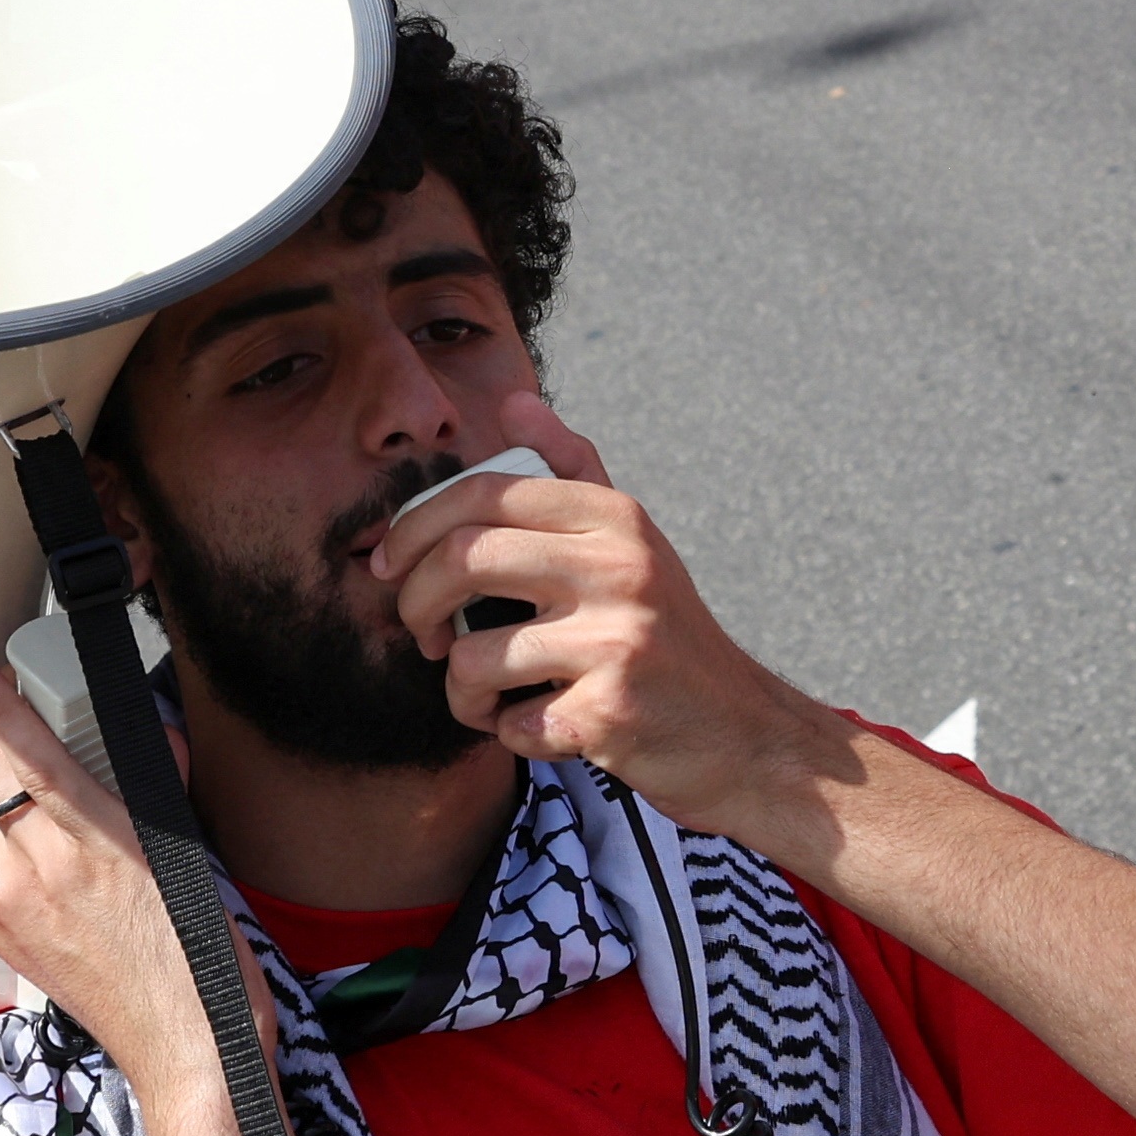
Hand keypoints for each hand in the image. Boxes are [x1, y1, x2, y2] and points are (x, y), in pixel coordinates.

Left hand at [0, 658, 249, 1135]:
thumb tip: (133, 734)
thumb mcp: (181, 852)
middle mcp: (26, 875)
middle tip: (39, 715)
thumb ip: (146, 783)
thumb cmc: (197, 959)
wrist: (183, 1048)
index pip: (18, 748)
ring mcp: (0, 905)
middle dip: (1, 731)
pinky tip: (37, 834)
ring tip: (48, 783)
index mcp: (84, 846)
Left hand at [373, 394, 839, 855]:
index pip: (484, 492)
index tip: (388, 563)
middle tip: (421, 636)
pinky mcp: (611, 712)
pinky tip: (542, 726)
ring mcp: (617, 639)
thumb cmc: (670, 637)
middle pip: (461, 560)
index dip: (413, 525)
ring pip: (472, 656)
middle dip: (413, 604)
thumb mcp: (634, 542)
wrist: (747, 733)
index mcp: (615, 517)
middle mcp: (620, 566)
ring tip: (485, 697)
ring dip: (460, 691)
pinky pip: (510, 724)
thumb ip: (573, 471)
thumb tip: (515, 401)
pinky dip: (510, 734)